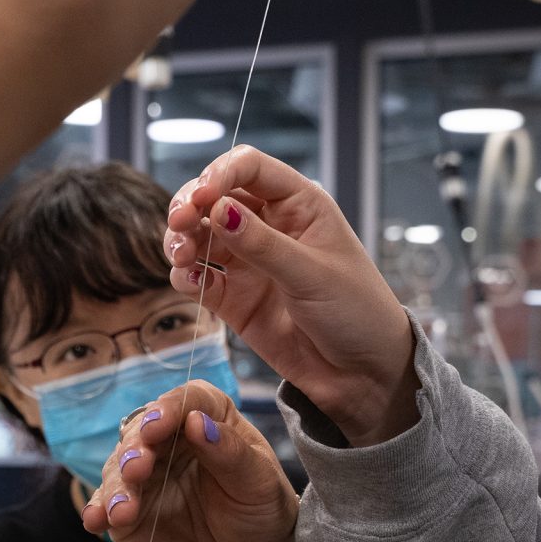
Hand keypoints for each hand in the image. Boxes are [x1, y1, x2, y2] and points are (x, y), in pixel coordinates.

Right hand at [78, 380, 296, 541]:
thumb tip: (197, 421)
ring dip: (116, 485)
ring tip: (123, 510)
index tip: (159, 425)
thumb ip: (230, 453)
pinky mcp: (130, 512)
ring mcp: (146, 477)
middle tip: (138, 468)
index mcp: (208, 418)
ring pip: (119, 469)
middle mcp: (170, 441)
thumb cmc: (262, 513)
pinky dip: (98, 510)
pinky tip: (95, 520)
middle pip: (143, 433)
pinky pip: (107, 506)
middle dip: (136, 449)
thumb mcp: (259, 483)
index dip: (169, 409)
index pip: (186, 401)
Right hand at [166, 146, 420, 446]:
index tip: (201, 198)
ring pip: (199, 235)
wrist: (362, 373)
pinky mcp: (233, 297)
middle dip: (190, 205)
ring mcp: (248, 261)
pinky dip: (185, 275)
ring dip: (182, 240)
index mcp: (299, 204)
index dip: (219, 174)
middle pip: (215, 196)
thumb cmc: (356, 312)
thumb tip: (218, 209)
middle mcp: (269, 225)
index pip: (250, 168)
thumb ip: (263, 245)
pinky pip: (198, 276)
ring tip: (183, 258)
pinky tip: (191, 283)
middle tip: (178, 225)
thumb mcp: (313, 275)